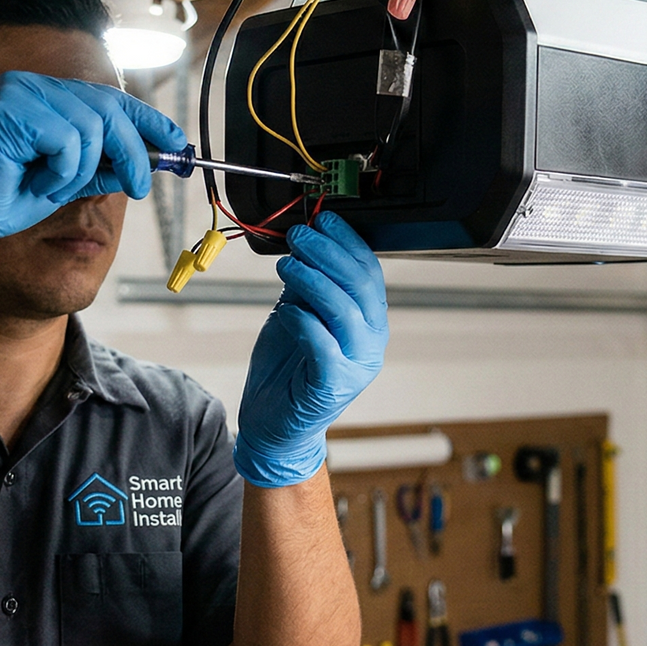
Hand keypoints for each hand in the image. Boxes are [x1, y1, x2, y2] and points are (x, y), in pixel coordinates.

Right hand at [0, 71, 184, 295]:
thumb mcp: (64, 183)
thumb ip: (101, 165)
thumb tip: (149, 159)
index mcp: (42, 96)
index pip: (108, 98)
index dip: (148, 119)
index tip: (179, 142)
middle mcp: (30, 85)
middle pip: (109, 108)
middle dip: (134, 151)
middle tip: (141, 186)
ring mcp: (17, 92)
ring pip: (92, 127)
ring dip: (82, 171)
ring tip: (50, 188)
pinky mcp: (8, 109)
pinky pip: (67, 140)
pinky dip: (60, 171)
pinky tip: (33, 182)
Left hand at [233, 213, 387, 487]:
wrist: (275, 426)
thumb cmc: (288, 369)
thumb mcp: (297, 313)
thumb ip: (307, 284)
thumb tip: (305, 240)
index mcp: (369, 320)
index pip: (369, 270)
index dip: (347, 241)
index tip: (323, 219)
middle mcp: (371, 340)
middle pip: (359, 285)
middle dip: (327, 253)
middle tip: (300, 235)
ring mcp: (356, 364)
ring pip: (344, 311)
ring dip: (313, 280)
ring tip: (286, 264)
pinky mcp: (333, 386)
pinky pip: (323, 345)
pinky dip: (304, 321)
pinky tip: (285, 308)